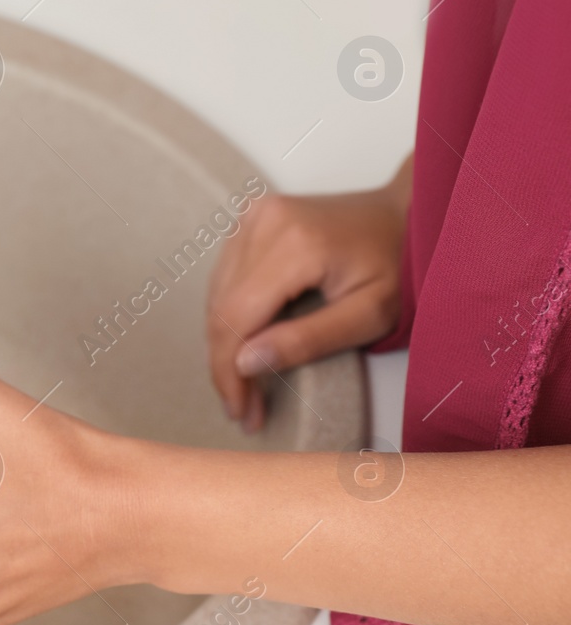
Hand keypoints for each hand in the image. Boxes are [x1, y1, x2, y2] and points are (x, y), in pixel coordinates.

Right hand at [206, 159, 409, 431]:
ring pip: (216, 296)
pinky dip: (229, 316)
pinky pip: (224, 278)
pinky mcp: (250, 220)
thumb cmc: (400, 264)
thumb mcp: (370, 314)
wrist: (406, 212)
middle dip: (226, 365)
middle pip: (221, 308)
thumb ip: (309, 340)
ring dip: (224, 344)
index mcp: (295, 244)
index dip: (229, 371)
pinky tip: (245, 344)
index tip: (241, 412)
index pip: (236, 317)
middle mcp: (263, 223)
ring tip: (243, 384)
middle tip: (242, 409)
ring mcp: (253, 217)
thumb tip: (246, 364)